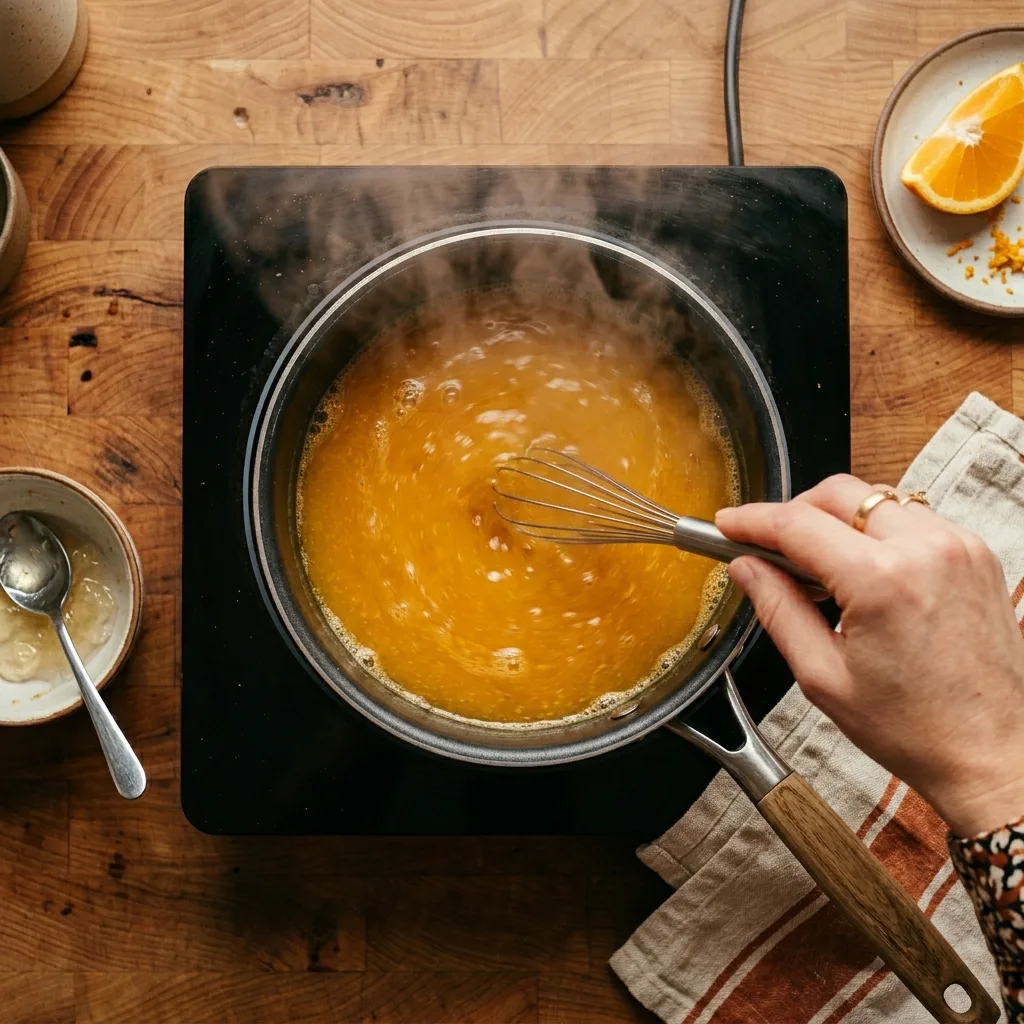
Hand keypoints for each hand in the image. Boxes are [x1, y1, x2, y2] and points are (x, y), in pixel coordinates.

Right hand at [716, 474, 1023, 837]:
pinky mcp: (975, 553)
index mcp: (883, 581)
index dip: (752, 520)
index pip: (797, 524)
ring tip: (818, 564)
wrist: (992, 753)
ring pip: (875, 498)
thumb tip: (746, 568)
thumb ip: (778, 609)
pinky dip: (876, 530)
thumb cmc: (917, 728)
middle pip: (837, 493)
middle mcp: (927, 550)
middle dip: (793, 511)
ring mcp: (958, 546)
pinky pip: (911, 517)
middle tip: (767, 545)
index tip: (728, 524)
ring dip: (836, 519)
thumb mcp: (822, 675)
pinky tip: (862, 569)